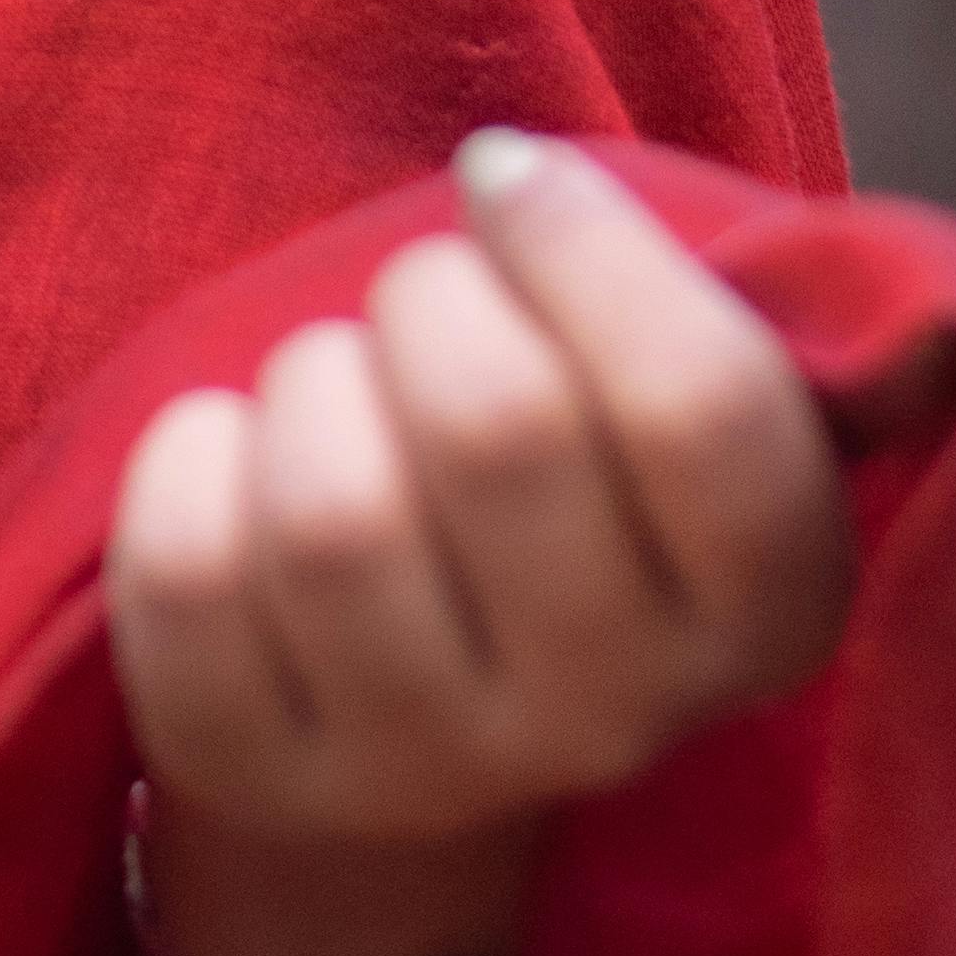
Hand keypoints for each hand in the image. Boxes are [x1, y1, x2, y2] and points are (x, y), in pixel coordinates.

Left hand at [106, 131, 855, 860]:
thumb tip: (550, 178)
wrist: (411, 656)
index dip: (584, 244)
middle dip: (426, 298)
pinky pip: (189, 576)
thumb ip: (697, 281)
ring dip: (310, 384)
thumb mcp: (658, 373)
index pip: (704, 407)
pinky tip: (234, 460)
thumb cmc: (547, 450)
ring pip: (336, 514)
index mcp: (767, 606)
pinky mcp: (262, 777)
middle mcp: (617, 720)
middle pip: (500, 429)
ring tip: (331, 390)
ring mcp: (434, 772)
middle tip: (416, 300)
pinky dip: (189, 463)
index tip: (503, 177)